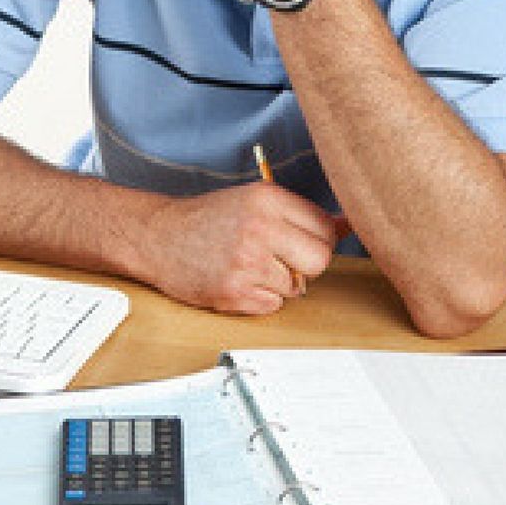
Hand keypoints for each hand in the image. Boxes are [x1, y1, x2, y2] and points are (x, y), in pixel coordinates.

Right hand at [141, 183, 342, 313]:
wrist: (159, 237)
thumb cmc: (208, 218)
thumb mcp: (253, 199)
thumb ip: (298, 212)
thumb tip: (346, 225)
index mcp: (268, 199)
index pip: (325, 227)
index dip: (321, 239)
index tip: (309, 242)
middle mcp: (260, 229)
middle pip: (319, 260)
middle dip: (308, 264)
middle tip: (285, 259)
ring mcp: (247, 263)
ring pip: (296, 287)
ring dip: (280, 283)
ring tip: (251, 266)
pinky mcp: (234, 293)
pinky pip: (273, 305)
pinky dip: (261, 298)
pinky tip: (239, 280)